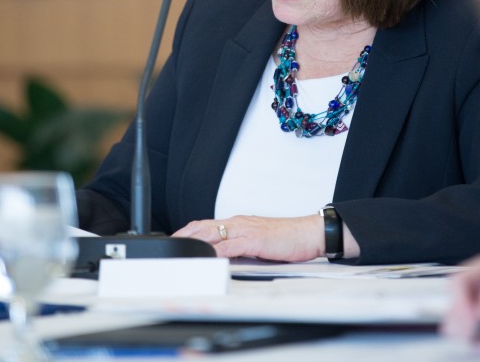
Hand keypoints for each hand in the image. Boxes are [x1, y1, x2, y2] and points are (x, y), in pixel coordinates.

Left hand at [172, 214, 322, 261]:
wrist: (309, 234)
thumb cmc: (287, 238)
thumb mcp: (258, 241)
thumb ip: (240, 246)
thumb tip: (223, 256)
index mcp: (239, 223)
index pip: (207, 224)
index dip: (189, 231)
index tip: (176, 239)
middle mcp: (240, 223)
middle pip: (205, 227)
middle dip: (185, 235)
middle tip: (170, 244)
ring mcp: (247, 231)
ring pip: (214, 234)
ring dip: (196, 242)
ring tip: (181, 250)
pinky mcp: (255, 241)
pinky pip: (231, 246)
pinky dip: (217, 251)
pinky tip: (208, 257)